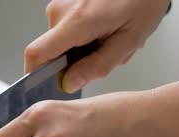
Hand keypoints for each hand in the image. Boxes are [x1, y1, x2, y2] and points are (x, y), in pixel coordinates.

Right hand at [25, 0, 169, 92]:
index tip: (44, 86)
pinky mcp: (63, 2)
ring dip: (82, 49)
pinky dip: (83, 36)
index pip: (37, 53)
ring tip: (109, 38)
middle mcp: (61, 10)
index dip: (34, 75)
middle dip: (74, 62)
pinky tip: (104, 28)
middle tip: (105, 54)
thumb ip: (97, 66)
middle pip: (51, 52)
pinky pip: (64, 30)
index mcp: (78, 21)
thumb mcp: (129, 41)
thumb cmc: (143, 1)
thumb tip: (68, 84)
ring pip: (59, 42)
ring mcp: (60, 4)